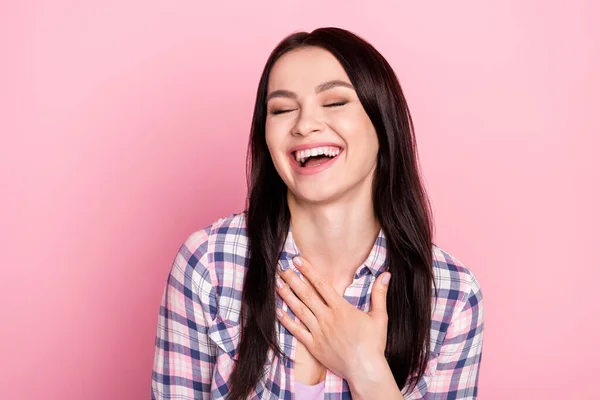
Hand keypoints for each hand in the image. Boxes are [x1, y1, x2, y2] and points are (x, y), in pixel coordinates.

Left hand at [275, 256, 391, 383]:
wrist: (365, 369)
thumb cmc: (373, 344)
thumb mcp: (380, 316)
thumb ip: (379, 294)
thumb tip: (386, 275)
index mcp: (341, 308)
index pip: (321, 284)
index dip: (308, 271)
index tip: (297, 260)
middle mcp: (327, 318)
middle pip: (306, 295)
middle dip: (293, 280)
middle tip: (282, 269)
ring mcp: (318, 332)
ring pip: (299, 310)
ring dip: (287, 296)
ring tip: (277, 285)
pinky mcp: (313, 346)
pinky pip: (297, 331)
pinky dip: (287, 321)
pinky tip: (278, 312)